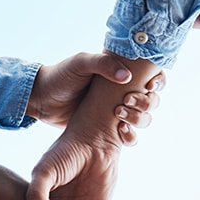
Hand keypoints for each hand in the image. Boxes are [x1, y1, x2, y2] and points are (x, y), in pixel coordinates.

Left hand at [29, 51, 164, 145]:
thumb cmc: (61, 76)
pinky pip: (130, 136)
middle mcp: (124, 92)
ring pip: (144, 119)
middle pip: (152, 100)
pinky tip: (120, 132)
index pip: (152, 77)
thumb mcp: (80, 63)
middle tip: (127, 100)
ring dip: (139, 119)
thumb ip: (103, 65)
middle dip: (146, 102)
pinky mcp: (109, 130)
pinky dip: (130, 136)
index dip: (158, 82)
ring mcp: (117, 112)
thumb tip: (127, 76)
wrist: (42, 100)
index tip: (149, 86)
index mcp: (121, 73)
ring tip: (120, 116)